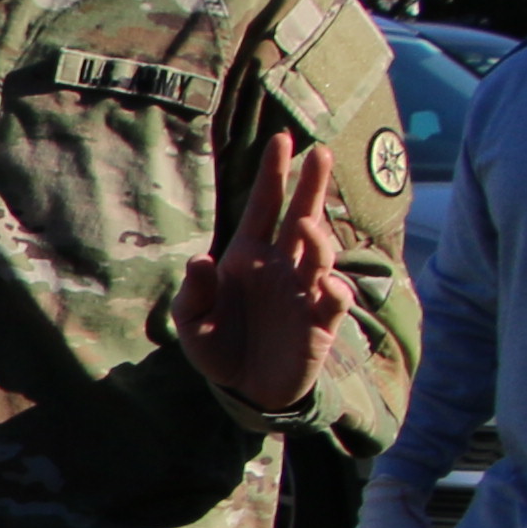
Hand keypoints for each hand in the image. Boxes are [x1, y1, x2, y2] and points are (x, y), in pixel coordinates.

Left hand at [171, 130, 353, 415]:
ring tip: (305, 225)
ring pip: (320, 253)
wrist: (245, 389)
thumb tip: (201, 260)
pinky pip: (334, 299)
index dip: (273, 174)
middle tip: (320, 152)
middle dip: (311, 185)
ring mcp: (303, 290)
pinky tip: (326, 288)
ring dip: (316, 237)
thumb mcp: (192, 322)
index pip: (262, 206)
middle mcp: (280, 264)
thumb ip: (194, 292)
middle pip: (301, 215)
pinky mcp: (320, 321)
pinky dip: (335, 291)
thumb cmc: (217, 346)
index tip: (281, 138)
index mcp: (248, 255)